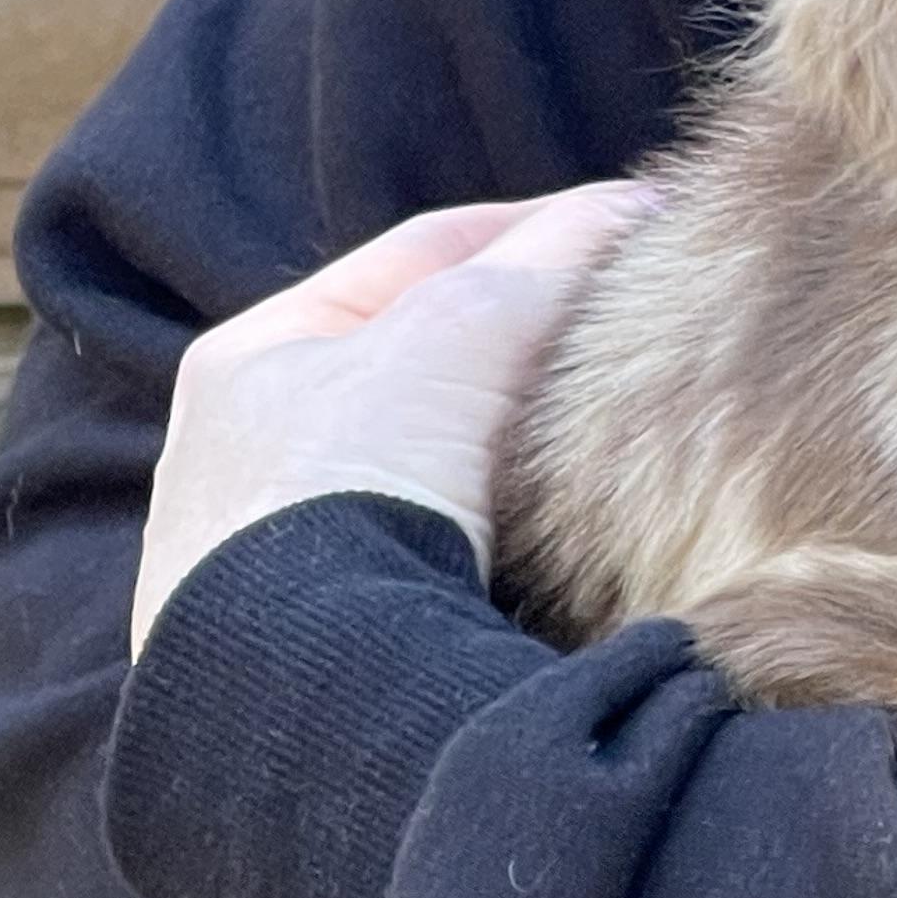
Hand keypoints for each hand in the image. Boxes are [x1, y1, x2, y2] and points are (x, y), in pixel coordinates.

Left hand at [129, 185, 657, 655]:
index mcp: (253, 358)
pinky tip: (582, 533)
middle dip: (539, 338)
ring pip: (454, 462)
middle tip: (643, 317)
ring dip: (535, 442)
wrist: (317, 691)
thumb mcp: (460, 332)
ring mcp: (294, 562)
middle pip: (439, 359)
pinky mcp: (345, 648)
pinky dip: (522, 533)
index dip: (540, 229)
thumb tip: (639, 206)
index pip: (425, 254)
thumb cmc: (354, 484)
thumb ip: (551, 258)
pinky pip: (460, 556)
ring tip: (631, 422)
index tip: (636, 223)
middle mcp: (257, 456)